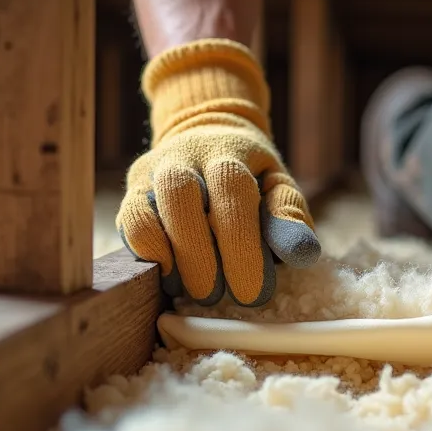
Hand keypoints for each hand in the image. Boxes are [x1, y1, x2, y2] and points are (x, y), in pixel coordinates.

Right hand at [117, 39, 319, 306]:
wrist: (206, 133)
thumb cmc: (251, 173)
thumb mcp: (278, 185)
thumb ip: (289, 215)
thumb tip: (301, 253)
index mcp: (229, 153)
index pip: (232, 191)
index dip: (241, 244)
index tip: (254, 292)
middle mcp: (184, 158)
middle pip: (182, 197)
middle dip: (201, 257)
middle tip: (221, 297)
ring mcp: (152, 174)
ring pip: (147, 210)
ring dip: (172, 259)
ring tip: (196, 293)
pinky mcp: (132, 194)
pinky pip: (129, 223)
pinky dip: (148, 255)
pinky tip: (172, 279)